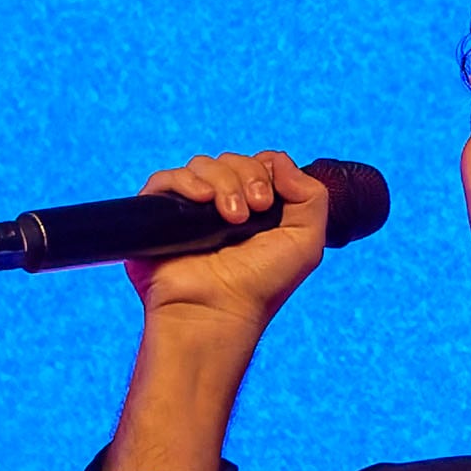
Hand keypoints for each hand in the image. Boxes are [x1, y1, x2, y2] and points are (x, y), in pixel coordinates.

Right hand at [106, 151, 326, 470]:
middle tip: (253, 212)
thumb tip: (281, 162)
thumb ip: (312, 196)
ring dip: (223, 182)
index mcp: (254, 209)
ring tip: (231, 217)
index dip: (264, 170)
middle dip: (246, 176)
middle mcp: (221, 206)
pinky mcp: (158, 216)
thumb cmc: (261, 285)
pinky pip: (165, 179)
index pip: (257, 164)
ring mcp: (188, 210)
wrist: (219, 311)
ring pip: (202, 165)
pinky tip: (202, 201)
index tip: (268, 201)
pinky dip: (186, 182)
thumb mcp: (306, 242)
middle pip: (231, 160)